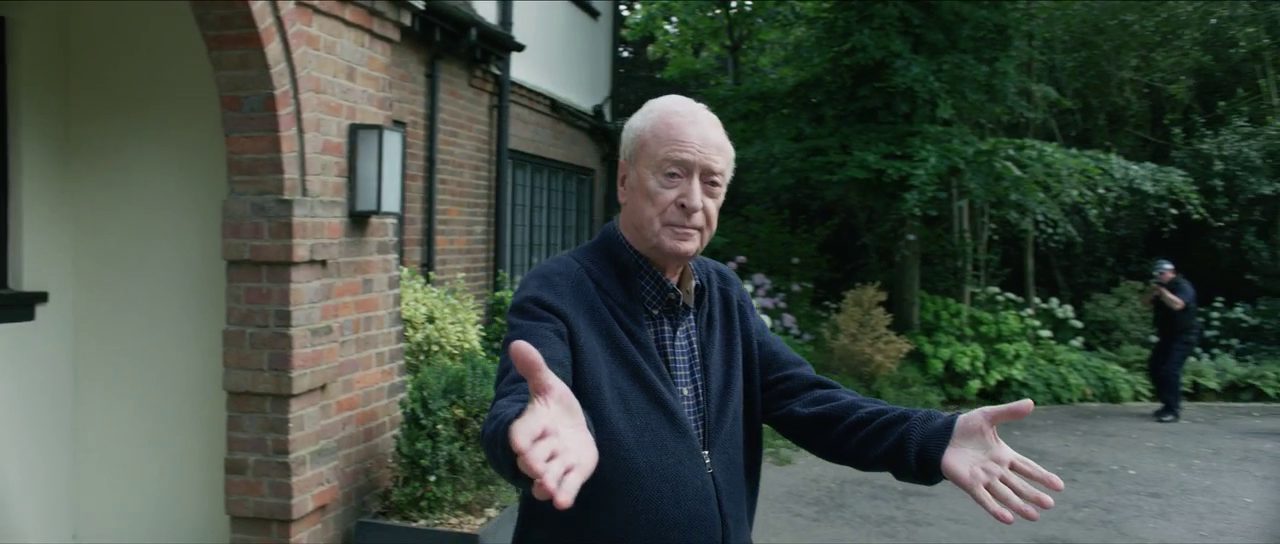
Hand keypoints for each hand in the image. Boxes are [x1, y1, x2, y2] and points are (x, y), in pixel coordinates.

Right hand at [507, 340, 598, 509]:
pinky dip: (563, 496)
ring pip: (545, 480)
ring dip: (547, 483)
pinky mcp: (570, 477)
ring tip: (549, 486)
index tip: (520, 444)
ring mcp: (554, 465)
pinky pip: (565, 490)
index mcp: (531, 426)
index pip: (519, 435)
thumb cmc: (556, 406)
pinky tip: (563, 502)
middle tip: (539, 466)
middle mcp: (539, 449)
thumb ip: (534, 368)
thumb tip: (517, 343)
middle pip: (531, 461)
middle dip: (535, 464)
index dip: (520, 440)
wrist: (573, 426)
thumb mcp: (549, 385)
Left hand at [942, 399, 1065, 524]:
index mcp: (1004, 455)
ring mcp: (985, 479)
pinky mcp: (970, 484)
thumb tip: (1031, 403)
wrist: (939, 436)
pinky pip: (985, 499)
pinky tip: (1008, 519)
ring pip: (1006, 495)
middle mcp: (997, 470)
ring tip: (1034, 516)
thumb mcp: (988, 416)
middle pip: (1020, 485)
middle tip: (1050, 504)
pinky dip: (996, 509)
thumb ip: (1008, 412)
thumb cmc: (964, 427)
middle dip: (1034, 495)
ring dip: (1019, 506)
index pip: (1028, 467)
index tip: (1059, 486)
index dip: (1043, 476)